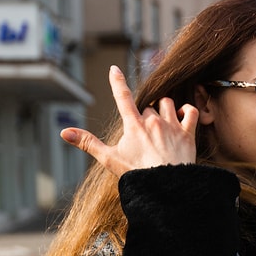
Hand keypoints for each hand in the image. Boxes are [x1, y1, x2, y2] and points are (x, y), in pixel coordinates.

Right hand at [60, 65, 197, 176]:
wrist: (166, 186)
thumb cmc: (137, 174)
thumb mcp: (109, 159)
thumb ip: (88, 143)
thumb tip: (65, 133)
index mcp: (133, 126)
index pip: (122, 97)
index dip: (117, 81)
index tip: (114, 69)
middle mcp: (153, 122)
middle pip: (147, 106)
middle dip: (144, 114)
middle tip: (143, 132)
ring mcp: (172, 126)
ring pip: (167, 104)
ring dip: (163, 108)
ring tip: (161, 122)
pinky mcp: (188, 134)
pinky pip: (191, 112)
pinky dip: (187, 111)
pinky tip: (182, 116)